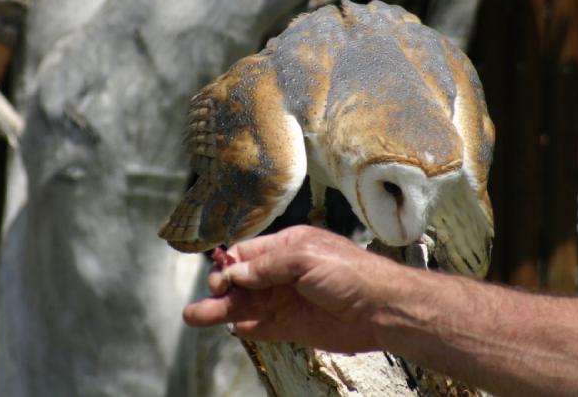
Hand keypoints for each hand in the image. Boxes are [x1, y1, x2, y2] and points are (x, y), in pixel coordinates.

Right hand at [183, 225, 404, 352]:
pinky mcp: (293, 326)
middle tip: (202, 303)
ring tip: (194, 318)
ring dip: (221, 310)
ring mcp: (286, 301)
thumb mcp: (305, 257)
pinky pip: (262, 326)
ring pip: (245, 305)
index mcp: (287, 247)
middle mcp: (283, 274)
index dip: (229, 265)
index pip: (247, 254)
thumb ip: (268, 266)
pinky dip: (247, 328)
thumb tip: (234, 273)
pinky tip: (234, 329)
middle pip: (241, 281)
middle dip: (219, 290)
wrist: (382, 309)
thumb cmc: (350, 273)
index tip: (218, 278)